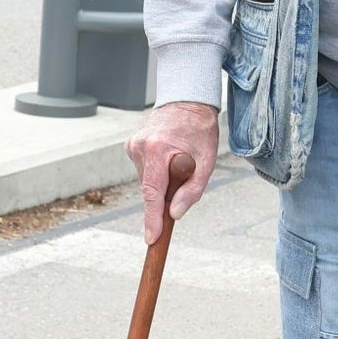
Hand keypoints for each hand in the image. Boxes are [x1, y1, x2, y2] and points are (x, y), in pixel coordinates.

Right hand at [127, 102, 217, 242]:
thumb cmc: (200, 130)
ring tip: (178, 160)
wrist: (187, 101)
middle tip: (185, 179)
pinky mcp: (130, 145)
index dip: (152, 218)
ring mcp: (132, 145)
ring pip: (146, 181)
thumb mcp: (207, 162)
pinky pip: (144, 171)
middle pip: (149, 188)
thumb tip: (174, 214)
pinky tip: (167, 157)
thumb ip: (191, 190)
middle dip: (164, 195)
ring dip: (161, 182)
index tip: (151, 238)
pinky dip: (156, 172)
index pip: (152, 192)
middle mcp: (140, 146)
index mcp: (158, 148)